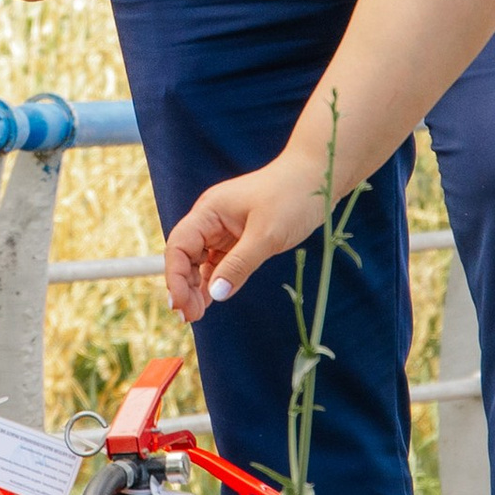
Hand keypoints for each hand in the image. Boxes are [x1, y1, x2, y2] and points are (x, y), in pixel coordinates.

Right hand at [164, 156, 330, 319]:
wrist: (319, 176)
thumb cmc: (293, 197)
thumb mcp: (266, 235)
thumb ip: (239, 265)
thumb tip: (215, 296)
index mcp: (209, 211)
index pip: (179, 246)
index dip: (175, 277)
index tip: (180, 305)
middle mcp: (212, 219)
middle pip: (186, 256)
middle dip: (184, 286)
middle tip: (191, 317)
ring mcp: (225, 228)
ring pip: (201, 261)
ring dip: (198, 286)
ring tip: (197, 314)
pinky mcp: (241, 237)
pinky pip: (221, 261)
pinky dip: (216, 280)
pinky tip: (214, 299)